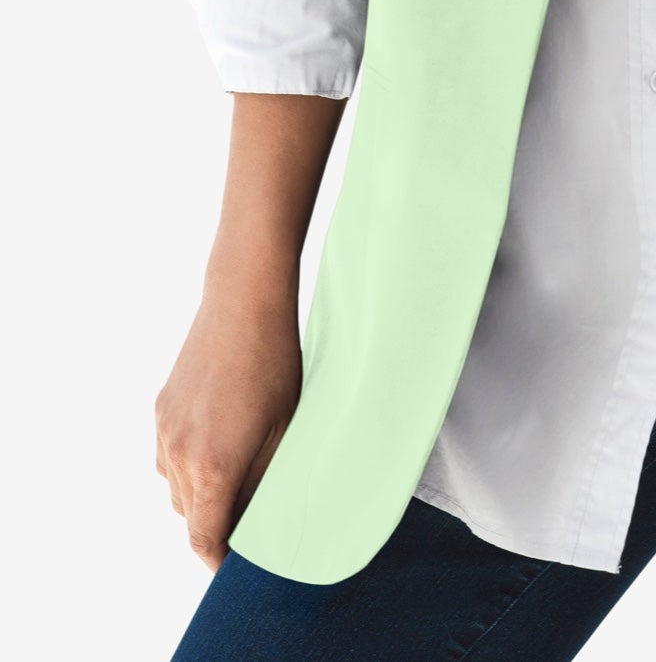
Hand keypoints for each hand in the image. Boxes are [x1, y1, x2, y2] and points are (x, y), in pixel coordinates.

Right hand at [154, 285, 301, 570]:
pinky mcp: (161, 409)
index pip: (205, 539)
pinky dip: (189, 464)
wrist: (243, 302)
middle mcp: (179, 455)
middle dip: (217, 523)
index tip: (238, 562)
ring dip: (201, 493)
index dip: (221, 558)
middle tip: (251, 512)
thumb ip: (264, 482)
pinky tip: (220, 440)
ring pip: (177, 489)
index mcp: (212, 468)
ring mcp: (165, 431)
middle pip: (191, 517)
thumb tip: (257, 516)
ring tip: (238, 471)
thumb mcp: (284, 431)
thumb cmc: (276, 365)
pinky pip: (169, 456)